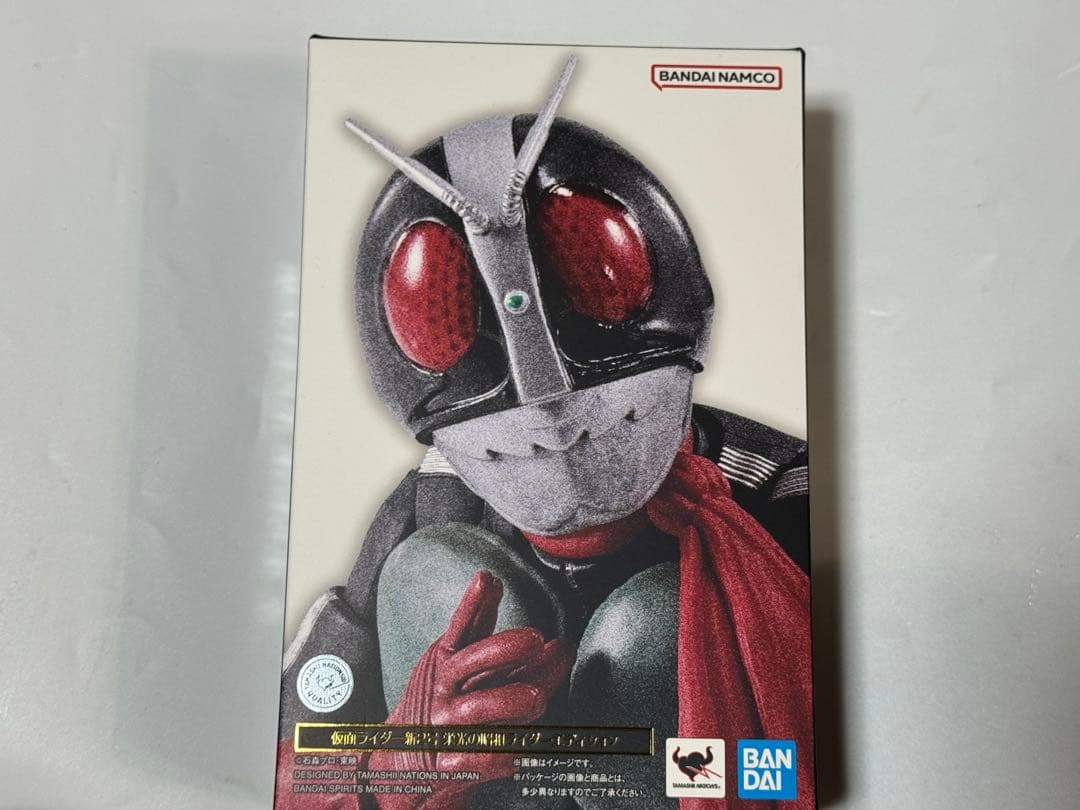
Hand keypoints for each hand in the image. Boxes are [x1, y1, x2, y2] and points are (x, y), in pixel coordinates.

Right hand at [370, 570, 572, 808]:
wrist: (401, 754)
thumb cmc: (439, 696)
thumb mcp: (452, 656)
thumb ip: (476, 622)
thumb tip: (492, 580)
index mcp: (446, 659)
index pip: (460, 626)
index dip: (472, 603)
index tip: (487, 579)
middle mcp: (445, 688)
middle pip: (470, 662)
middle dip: (502, 648)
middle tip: (536, 637)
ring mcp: (446, 724)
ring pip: (477, 710)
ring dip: (507, 702)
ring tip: (537, 698)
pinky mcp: (449, 761)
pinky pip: (474, 759)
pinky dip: (496, 757)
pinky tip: (518, 753)